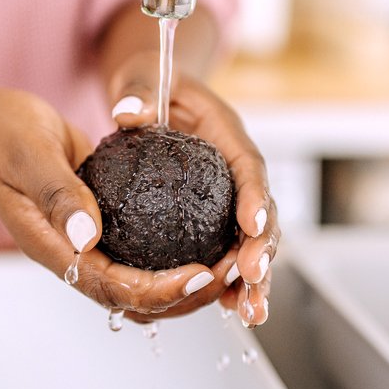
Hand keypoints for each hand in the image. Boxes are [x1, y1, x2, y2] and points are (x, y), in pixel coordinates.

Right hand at [0, 86, 236, 315]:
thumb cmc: (4, 133)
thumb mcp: (29, 154)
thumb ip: (58, 193)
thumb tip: (88, 236)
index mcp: (51, 247)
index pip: (110, 288)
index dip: (157, 291)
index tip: (199, 276)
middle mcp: (71, 254)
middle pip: (132, 300)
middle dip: (182, 297)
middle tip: (227, 274)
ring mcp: (85, 245)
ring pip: (138, 286)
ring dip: (182, 286)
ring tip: (225, 265)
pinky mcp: (99, 228)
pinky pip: (138, 258)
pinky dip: (171, 260)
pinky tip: (204, 243)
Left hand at [107, 50, 278, 327]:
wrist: (152, 90)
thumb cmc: (149, 81)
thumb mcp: (143, 75)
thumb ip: (140, 89)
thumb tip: (128, 114)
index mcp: (226, 134)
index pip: (248, 166)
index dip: (254, 196)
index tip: (252, 224)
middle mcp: (234, 169)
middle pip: (260, 213)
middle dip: (260, 250)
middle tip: (251, 281)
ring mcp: (227, 196)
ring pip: (250, 241)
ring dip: (253, 279)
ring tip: (249, 313)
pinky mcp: (212, 215)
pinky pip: (227, 251)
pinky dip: (230, 281)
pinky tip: (227, 311)